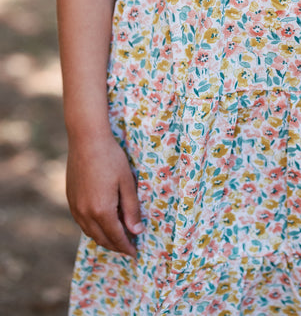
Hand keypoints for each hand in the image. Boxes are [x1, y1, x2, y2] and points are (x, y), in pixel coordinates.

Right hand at [66, 133, 143, 257]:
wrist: (86, 140)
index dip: (127, 247)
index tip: (135, 254)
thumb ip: (131, 209)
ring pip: (90, 232)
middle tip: (128, 247)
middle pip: (102, 239)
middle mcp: (85, 213)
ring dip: (103, 238)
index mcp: (102, 210)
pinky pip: (82, 222)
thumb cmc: (111, 158)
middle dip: (116, 246)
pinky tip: (101, 223)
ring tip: (116, 237)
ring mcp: (75, 207)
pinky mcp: (70, 199)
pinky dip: (93, 228)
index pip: (116, 237)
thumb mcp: (127, 182)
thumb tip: (136, 231)